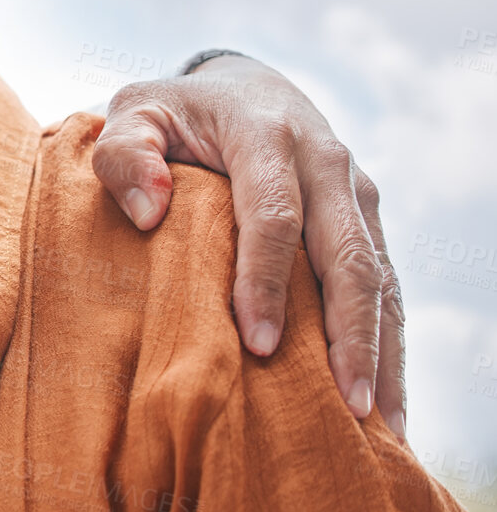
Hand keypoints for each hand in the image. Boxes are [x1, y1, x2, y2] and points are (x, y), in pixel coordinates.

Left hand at [91, 53, 403, 437]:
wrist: (244, 86)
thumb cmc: (177, 113)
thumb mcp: (134, 112)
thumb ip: (123, 151)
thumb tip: (149, 212)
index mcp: (266, 134)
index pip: (273, 213)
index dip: (267, 279)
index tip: (259, 343)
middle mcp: (326, 160)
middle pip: (348, 255)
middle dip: (350, 333)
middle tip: (346, 405)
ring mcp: (356, 192)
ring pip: (381, 277)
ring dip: (381, 350)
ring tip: (378, 425)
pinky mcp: (368, 219)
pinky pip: (388, 284)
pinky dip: (390, 343)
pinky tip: (387, 403)